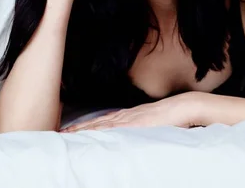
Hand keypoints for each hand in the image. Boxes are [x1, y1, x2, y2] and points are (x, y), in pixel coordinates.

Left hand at [60, 92, 203, 131]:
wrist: (183, 107)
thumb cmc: (171, 116)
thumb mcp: (151, 123)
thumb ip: (139, 128)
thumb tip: (130, 136)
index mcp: (129, 115)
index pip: (102, 121)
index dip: (85, 126)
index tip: (70, 131)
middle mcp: (126, 115)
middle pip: (97, 122)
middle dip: (79, 128)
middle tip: (61, 133)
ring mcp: (131, 118)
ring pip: (102, 124)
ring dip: (85, 129)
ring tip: (69, 135)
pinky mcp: (136, 123)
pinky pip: (116, 127)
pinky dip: (102, 130)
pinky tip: (92, 135)